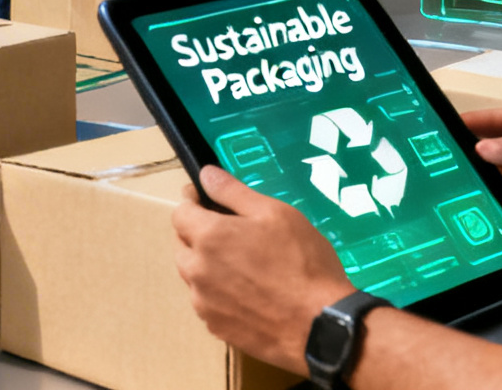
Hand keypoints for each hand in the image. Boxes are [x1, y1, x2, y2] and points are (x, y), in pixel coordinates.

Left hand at [172, 167, 348, 374]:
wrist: (321, 325)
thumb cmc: (303, 262)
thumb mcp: (275, 213)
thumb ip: (233, 192)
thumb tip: (205, 174)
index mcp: (208, 237)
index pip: (180, 213)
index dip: (193, 203)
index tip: (208, 201)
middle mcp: (196, 271)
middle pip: (182, 245)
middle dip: (198, 234)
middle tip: (231, 233)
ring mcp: (203, 303)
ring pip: (193, 276)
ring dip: (207, 265)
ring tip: (242, 265)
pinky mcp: (216, 328)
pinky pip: (207, 302)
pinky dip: (218, 293)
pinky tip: (248, 294)